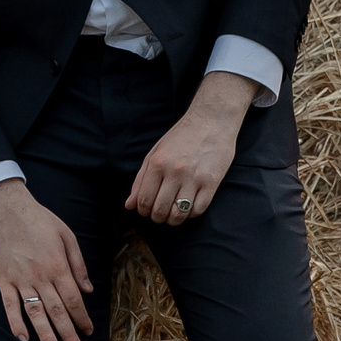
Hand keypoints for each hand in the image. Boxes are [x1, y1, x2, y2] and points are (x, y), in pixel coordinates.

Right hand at [0, 179, 93, 340]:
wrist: (7, 209)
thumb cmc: (40, 221)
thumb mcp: (67, 236)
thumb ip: (78, 265)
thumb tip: (88, 290)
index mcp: (58, 266)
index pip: (74, 300)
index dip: (82, 318)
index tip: (88, 331)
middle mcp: (40, 276)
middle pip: (57, 311)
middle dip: (68, 333)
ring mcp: (20, 279)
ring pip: (35, 313)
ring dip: (45, 334)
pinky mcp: (4, 279)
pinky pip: (9, 305)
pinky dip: (15, 323)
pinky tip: (23, 337)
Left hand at [127, 72, 255, 224]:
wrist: (211, 120)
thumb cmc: (181, 137)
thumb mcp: (155, 153)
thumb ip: (141, 180)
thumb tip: (129, 205)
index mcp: (158, 163)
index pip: (144, 200)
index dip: (143, 211)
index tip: (146, 210)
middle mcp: (174, 171)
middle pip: (160, 210)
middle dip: (157, 217)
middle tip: (160, 215)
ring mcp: (194, 177)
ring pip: (179, 214)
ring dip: (173, 220)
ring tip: (173, 215)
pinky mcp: (211, 182)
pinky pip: (198, 210)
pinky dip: (191, 214)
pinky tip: (189, 207)